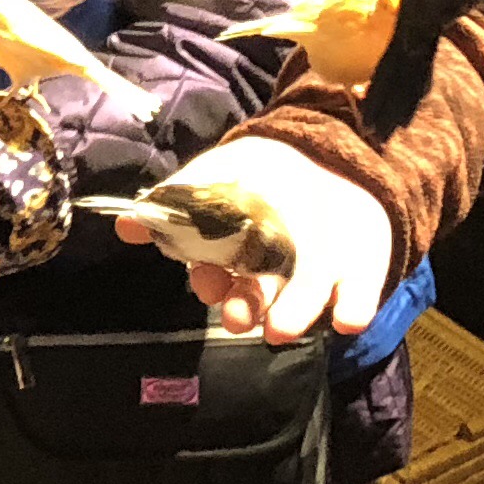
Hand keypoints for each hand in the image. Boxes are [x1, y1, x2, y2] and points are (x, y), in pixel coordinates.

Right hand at [119, 134, 396, 341]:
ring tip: (281, 327)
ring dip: (292, 315)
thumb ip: (177, 197)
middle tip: (236, 318)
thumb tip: (124, 222)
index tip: (207, 284)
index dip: (210, 282)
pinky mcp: (360, 276)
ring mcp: (319, 278)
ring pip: (303, 303)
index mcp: (235, 254)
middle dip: (245, 309)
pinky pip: (358, 299)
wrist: (331, 156)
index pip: (217, 275)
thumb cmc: (262, 172)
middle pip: (257, 297)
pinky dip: (354, 310)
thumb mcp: (219, 171)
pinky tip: (348, 320)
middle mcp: (274, 275)